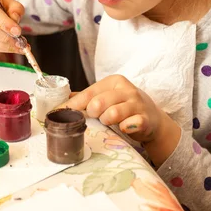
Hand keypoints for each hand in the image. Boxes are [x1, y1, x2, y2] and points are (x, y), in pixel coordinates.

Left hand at [64, 75, 180, 164]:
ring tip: (109, 123)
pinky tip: (124, 128)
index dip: (72, 106)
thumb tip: (63, 101)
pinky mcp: (146, 119)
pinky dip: (124, 128)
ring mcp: (137, 104)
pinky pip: (130, 124)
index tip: (58, 114)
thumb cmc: (124, 107)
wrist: (152, 119)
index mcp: (113, 82)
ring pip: (112, 113)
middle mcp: (126, 90)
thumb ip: (87, 98)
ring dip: (106, 121)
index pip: (88, 93)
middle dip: (92, 113)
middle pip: (98, 103)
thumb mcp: (107, 97)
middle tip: (96, 117)